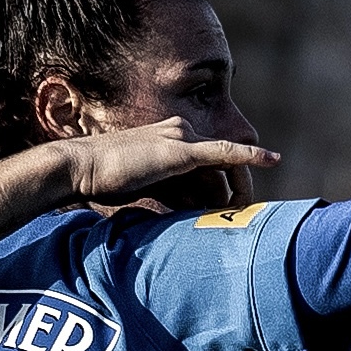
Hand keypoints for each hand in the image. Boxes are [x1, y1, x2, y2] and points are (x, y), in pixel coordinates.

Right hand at [56, 119, 279, 207]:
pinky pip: (224, 153)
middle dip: (236, 191)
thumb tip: (190, 217)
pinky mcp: (180, 149)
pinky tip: (270, 160)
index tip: (230, 212)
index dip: (223, 188)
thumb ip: (170, 197)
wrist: (81, 167)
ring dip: (237, 190)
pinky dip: (248, 156)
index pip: (209, 164)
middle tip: (243, 217)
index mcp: (171, 142)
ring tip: (243, 215)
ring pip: (225, 163)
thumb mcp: (144, 190)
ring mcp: (181, 137)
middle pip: (222, 164)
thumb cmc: (103, 182)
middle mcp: (180, 133)